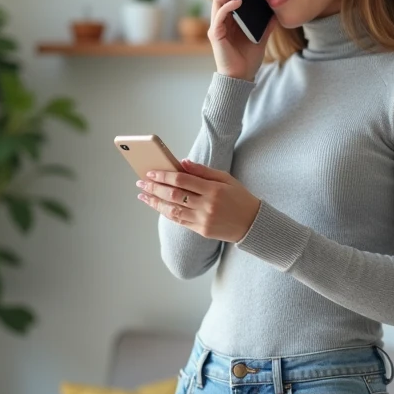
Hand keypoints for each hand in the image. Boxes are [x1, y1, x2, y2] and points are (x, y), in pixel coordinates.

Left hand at [137, 159, 260, 243]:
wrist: (252, 223)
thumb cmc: (239, 197)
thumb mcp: (225, 178)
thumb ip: (203, 171)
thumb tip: (182, 163)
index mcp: (213, 189)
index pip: (182, 180)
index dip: (164, 175)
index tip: (151, 172)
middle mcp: (207, 205)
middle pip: (174, 195)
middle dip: (155, 188)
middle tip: (141, 182)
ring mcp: (203, 219)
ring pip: (172, 210)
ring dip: (155, 202)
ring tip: (143, 195)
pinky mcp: (201, 230)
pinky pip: (179, 221)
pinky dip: (166, 213)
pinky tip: (157, 206)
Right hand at [209, 0, 275, 81]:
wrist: (242, 77)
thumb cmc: (248, 59)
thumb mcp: (262, 37)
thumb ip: (267, 24)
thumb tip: (276, 11)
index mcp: (230, 19)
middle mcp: (221, 20)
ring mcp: (216, 26)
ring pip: (218, 1)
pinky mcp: (215, 35)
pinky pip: (219, 16)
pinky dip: (228, 7)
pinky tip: (238, 2)